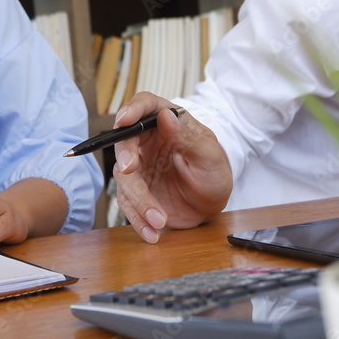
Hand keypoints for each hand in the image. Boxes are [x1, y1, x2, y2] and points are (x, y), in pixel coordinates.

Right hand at [112, 92, 232, 242]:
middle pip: (125, 143)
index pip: (145, 106)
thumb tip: (166, 117)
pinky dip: (138, 220)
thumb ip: (187, 138)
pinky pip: (128, 205)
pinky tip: (152, 232)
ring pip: (124, 178)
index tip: (124, 120)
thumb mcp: (209, 156)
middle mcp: (147, 142)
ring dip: (138, 200)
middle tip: (131, 171)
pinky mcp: (135, 192)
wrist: (211, 204)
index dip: (132, 109)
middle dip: (125, 157)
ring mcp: (139, 168)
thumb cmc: (214, 173)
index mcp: (166, 124)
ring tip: (159, 220)